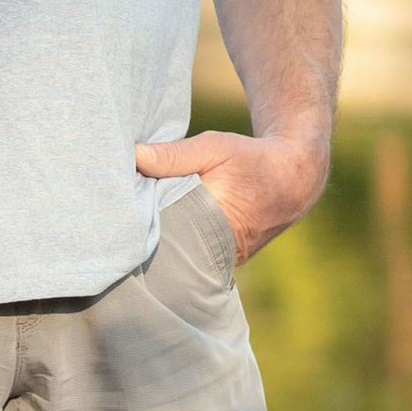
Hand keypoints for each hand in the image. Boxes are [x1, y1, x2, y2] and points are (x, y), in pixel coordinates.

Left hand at [137, 124, 328, 265]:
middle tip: (120, 219)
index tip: (118, 213)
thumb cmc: (252, 160)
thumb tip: (134, 156)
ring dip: (161, 240)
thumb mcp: (215, 148)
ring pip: (181, 255)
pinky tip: (161, 228)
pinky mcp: (224, 261)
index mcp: (214, 227)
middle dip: (145, 234)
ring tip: (136, 224)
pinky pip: (193, 256)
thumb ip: (174, 155)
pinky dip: (178, 242)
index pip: (162, 235)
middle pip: (169, 250)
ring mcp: (223, 262)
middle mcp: (219, 253)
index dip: (138, 225)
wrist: (293, 179)